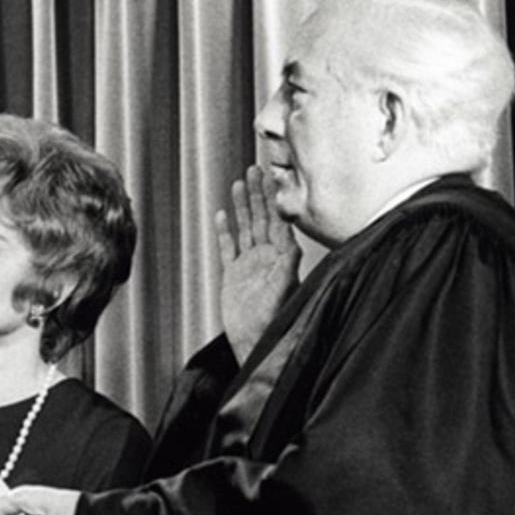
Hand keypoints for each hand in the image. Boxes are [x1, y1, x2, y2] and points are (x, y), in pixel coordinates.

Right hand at [215, 165, 300, 361]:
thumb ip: (287, 271)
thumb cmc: (274, 323)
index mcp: (280, 259)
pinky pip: (228, 247)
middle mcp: (266, 258)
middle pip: (261, 218)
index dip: (274, 198)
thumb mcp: (283, 295)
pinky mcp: (233, 274)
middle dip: (257, 194)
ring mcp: (249, 265)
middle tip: (254, 170)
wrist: (254, 344)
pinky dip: (224, 231)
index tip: (271, 177)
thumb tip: (293, 247)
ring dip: (241, 206)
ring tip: (238, 184)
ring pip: (244, 227)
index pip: (277, 220)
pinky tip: (221, 215)